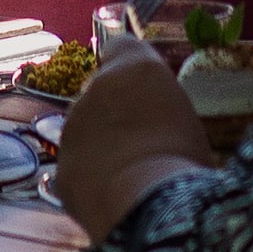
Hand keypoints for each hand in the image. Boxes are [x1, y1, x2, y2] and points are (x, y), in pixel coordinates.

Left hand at [52, 36, 212, 240]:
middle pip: (102, 92)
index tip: (145, 89)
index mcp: (136, 69)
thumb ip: (164, 106)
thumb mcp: (190, 122)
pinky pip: (78, 165)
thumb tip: (158, 116)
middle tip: (144, 140)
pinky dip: (91, 176)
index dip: (132, 68)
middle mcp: (96, 88)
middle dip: (116, 110)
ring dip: (101, 143)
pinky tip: (114, 196)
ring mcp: (73, 126)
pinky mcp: (62, 164)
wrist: (149, 206)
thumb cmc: (186, 161)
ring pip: (86, 129)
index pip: (123, 46)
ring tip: (131, 174)